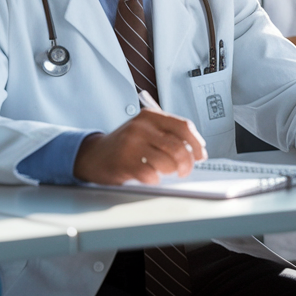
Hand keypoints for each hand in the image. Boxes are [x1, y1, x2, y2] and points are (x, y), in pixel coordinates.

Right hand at [73, 108, 207, 184]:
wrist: (94, 155)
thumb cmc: (125, 145)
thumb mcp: (144, 130)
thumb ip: (167, 134)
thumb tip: (196, 150)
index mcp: (150, 116)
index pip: (183, 126)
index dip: (196, 143)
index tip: (200, 155)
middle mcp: (141, 127)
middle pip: (178, 147)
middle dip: (187, 163)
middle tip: (185, 171)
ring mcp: (132, 144)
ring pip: (167, 162)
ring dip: (171, 172)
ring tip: (166, 172)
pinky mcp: (125, 162)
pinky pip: (152, 175)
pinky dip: (156, 179)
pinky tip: (150, 176)